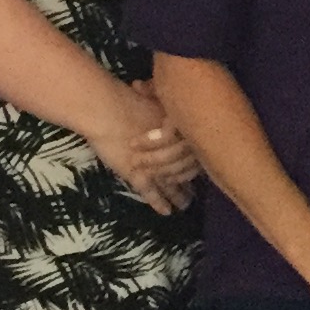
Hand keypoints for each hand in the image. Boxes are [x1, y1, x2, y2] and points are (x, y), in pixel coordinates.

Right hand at [86, 83, 200, 214]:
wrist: (107, 110)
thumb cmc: (129, 99)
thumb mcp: (154, 97)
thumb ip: (163, 103)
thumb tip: (165, 97)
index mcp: (178, 132)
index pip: (194, 150)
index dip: (198, 158)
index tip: (202, 164)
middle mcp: (171, 151)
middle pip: (187, 169)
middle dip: (191, 179)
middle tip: (197, 189)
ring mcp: (155, 166)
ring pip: (174, 185)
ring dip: (180, 195)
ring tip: (185, 204)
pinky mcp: (139, 177)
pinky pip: (153, 194)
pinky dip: (160, 204)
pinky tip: (166, 212)